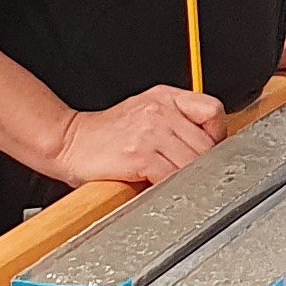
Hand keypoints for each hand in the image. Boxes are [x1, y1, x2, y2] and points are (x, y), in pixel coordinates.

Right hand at [47, 85, 225, 185]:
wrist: (68, 141)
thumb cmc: (106, 135)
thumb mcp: (144, 113)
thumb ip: (175, 122)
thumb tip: (208, 146)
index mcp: (165, 97)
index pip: (212, 111)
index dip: (217, 136)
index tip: (210, 151)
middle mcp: (160, 111)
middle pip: (207, 143)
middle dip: (204, 165)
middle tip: (195, 177)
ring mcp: (150, 132)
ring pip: (193, 162)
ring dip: (190, 179)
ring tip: (180, 186)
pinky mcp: (140, 155)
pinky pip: (172, 176)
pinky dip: (172, 187)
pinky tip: (163, 188)